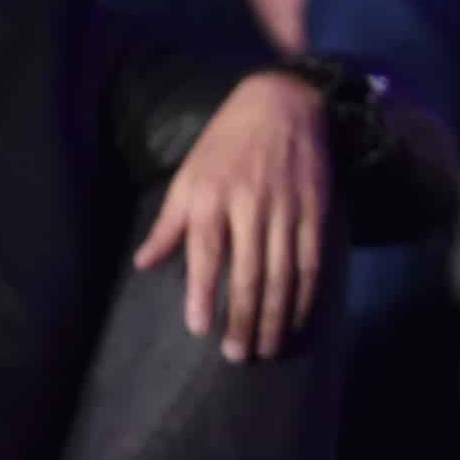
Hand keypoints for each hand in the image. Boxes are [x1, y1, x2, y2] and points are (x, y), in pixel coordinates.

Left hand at [131, 71, 332, 362]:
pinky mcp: (316, 212)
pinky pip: (311, 262)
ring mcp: (287, 210)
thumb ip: (170, 224)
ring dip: (275, 316)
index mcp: (212, 196)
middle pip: (249, 272)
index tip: (201, 329)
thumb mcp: (190, 176)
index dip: (203, 292)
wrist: (284, 104)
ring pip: (283, 274)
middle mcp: (250, 205)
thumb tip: (143, 264)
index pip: (207, 252)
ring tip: (267, 348)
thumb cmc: (227, 143)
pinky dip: (305, 295)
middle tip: (240, 355)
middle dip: (244, 318)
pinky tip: (297, 319)